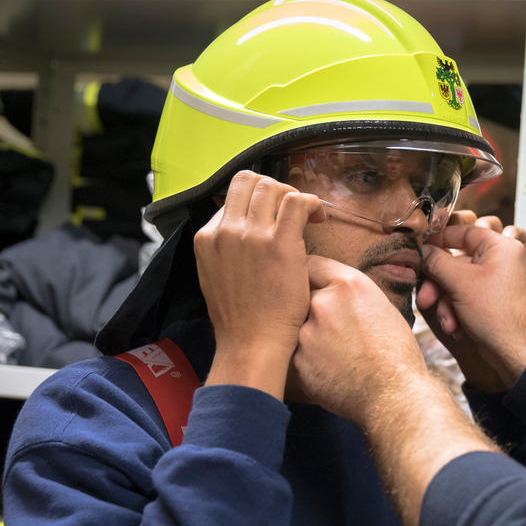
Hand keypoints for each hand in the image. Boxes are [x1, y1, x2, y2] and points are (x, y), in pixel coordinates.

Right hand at [194, 170, 323, 395]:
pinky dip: (312, 202)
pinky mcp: (279, 242)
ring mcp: (252, 235)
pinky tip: (318, 218)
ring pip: (273, 187)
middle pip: (250, 181)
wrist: (251, 344)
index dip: (256, 200)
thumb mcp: (216, 276)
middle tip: (291, 210)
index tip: (273, 215)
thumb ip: (225, 249)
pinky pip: (298, 201)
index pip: (232, 196)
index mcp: (207, 237)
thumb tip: (241, 231)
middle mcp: (226, 230)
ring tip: (308, 216)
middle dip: (273, 188)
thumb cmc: (240, 319)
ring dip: (293, 195)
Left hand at [294, 255, 429, 423]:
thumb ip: (351, 295)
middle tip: (330, 328)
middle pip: (300, 297)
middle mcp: (322, 303)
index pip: (311, 264)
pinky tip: (330, 371)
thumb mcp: (383, 309)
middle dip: (309, 310)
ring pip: (296, 328)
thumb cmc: (398, 355)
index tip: (309, 285)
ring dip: (308, 337)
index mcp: (348, 284)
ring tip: (336, 355)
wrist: (396, 396)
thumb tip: (332, 291)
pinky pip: (295, 354)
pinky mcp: (297, 361)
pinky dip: (307, 362)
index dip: (310, 277)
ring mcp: (306, 333)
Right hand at [418, 222, 525, 390]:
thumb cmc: (497, 316)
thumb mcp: (459, 282)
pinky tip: (454, 325)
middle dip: (440, 283)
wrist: (512, 351)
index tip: (422, 248)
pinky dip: (457, 308)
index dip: (440, 240)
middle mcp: (502, 259)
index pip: (465, 231)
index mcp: (502, 246)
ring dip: (446, 301)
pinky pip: (467, 293)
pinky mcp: (492, 296)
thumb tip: (423, 250)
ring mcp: (498, 278)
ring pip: (460, 280)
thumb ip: (436, 261)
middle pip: (459, 260)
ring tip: (446, 319)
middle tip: (426, 295)